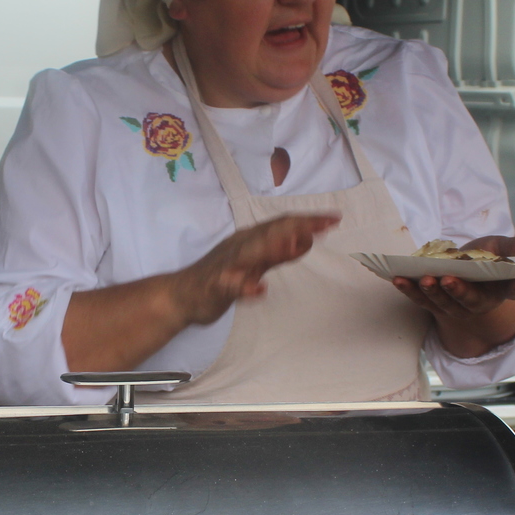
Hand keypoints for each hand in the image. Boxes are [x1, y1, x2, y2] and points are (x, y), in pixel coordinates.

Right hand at [171, 214, 341, 326]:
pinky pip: (231, 286)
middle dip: (300, 226)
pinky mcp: (216, 285)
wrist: (179, 296)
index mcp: (250, 239)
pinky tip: (259, 290)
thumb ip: (280, 253)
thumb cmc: (220, 278)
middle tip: (328, 223)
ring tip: (299, 243)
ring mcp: (227, 264)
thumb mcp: (256, 263)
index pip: (282, 224)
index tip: (334, 218)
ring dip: (275, 247)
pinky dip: (245, 287)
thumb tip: (306, 240)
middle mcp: (240, 245)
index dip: (308, 220)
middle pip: (272, 231)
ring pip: (252, 252)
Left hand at [393, 234, 514, 358]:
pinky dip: (408, 289)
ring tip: (423, 279)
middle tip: (449, 280)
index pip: (513, 290)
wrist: (465, 270)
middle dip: (458, 291)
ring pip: (442, 302)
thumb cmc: (486, 258)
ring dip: (431, 292)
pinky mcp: (432, 303)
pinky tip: (398, 278)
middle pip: (469, 300)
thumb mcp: (502, 248)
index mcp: (501, 289)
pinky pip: (420, 298)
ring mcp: (454, 305)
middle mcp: (478, 302)